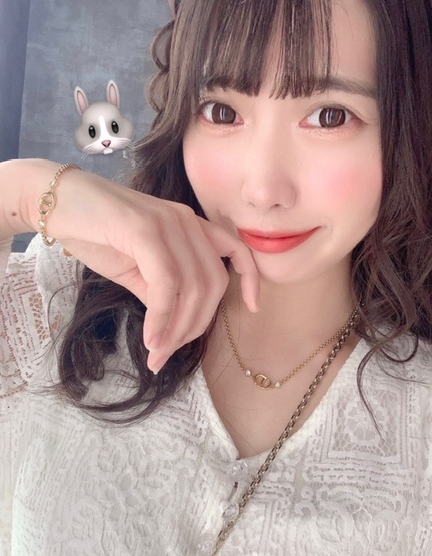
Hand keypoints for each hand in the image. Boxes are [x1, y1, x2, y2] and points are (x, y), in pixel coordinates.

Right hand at [38, 164, 259, 371]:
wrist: (53, 202)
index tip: (253, 308)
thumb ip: (161, 290)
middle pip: (213, 283)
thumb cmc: (94, 233)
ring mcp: (167, 222)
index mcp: (189, 225)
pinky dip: (162, 317)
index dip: (250, 279)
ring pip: (193, 287)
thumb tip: (176, 321)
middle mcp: (185, 220)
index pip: (234, 250)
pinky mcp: (145, 230)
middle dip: (196, 326)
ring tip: (156, 353)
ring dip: (177, 329)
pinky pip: (167, 284)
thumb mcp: (135, 269)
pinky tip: (150, 338)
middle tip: (169, 352)